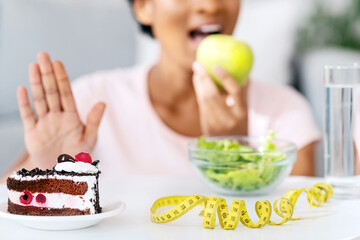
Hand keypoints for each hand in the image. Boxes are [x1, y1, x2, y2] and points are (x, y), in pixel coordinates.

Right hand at [17, 52, 105, 168]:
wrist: (63, 174)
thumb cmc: (78, 156)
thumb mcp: (89, 139)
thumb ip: (94, 121)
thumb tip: (102, 103)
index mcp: (72, 117)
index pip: (66, 93)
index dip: (62, 78)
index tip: (58, 62)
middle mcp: (57, 117)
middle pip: (52, 92)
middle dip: (48, 74)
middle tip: (43, 55)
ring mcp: (44, 123)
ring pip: (39, 99)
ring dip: (36, 83)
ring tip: (34, 65)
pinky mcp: (32, 133)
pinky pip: (28, 115)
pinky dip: (24, 103)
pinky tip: (22, 89)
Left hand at [192, 61, 247, 135]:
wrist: (234, 148)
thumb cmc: (240, 123)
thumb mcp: (244, 110)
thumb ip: (242, 92)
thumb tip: (244, 70)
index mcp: (242, 113)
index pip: (235, 92)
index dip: (225, 78)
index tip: (216, 66)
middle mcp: (229, 120)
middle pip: (212, 95)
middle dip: (203, 78)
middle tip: (198, 64)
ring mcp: (216, 125)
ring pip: (204, 100)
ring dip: (198, 84)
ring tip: (197, 72)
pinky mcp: (207, 128)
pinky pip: (201, 106)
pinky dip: (199, 93)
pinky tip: (198, 84)